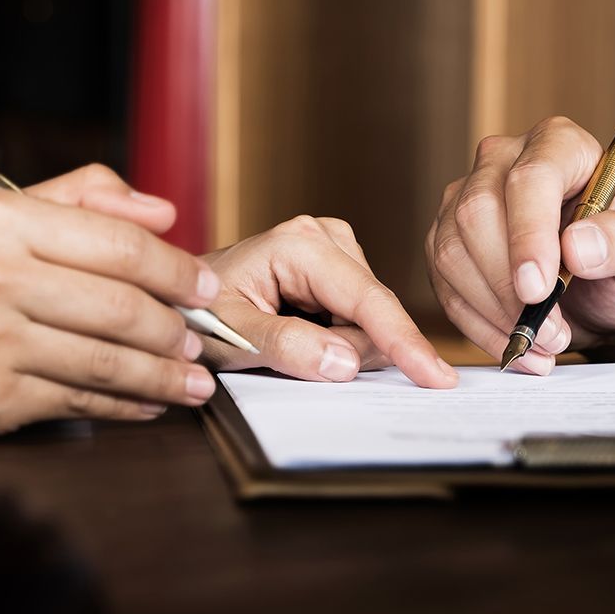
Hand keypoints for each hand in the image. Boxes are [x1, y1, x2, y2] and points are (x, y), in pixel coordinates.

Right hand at [0, 165, 218, 437]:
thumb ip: (75, 200)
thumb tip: (161, 214)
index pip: (115, 243)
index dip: (175, 269)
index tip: (204, 286)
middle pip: (119, 306)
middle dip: (176, 329)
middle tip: (202, 339)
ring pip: (105, 361)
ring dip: (163, 376)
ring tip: (193, 380)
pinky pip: (76, 403)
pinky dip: (123, 407)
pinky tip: (147, 404)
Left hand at [202, 216, 456, 387]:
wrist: (179, 298)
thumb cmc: (197, 314)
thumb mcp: (231, 339)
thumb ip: (285, 347)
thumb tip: (343, 363)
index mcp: (300, 244)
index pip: (367, 300)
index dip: (403, 342)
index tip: (435, 377)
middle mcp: (325, 236)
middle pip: (373, 312)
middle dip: (355, 351)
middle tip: (299, 364)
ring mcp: (335, 248)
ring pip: (370, 318)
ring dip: (345, 347)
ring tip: (290, 344)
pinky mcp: (338, 268)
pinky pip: (360, 317)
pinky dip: (342, 340)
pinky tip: (306, 338)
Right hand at [426, 116, 614, 372]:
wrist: (604, 296)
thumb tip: (579, 245)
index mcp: (560, 145)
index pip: (530, 177)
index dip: (529, 234)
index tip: (538, 289)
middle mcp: (503, 161)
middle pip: (477, 212)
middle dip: (507, 285)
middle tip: (551, 332)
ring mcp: (464, 199)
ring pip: (452, 252)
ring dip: (494, 311)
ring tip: (542, 343)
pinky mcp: (443, 240)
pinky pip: (442, 284)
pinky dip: (477, 324)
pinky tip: (514, 343)